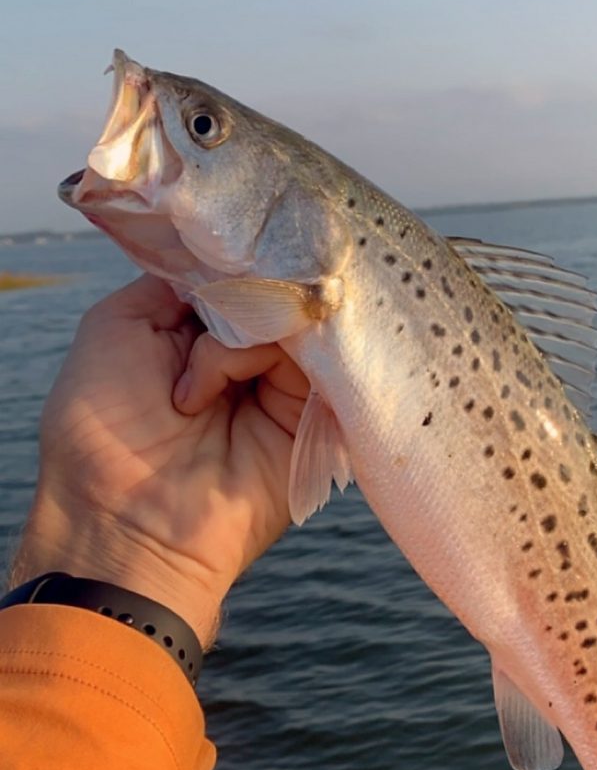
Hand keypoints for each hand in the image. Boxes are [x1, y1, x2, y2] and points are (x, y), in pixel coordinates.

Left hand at [12, 274, 307, 645]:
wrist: (123, 523)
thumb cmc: (100, 428)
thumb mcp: (120, 324)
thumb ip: (179, 281)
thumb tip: (238, 262)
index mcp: (198, 336)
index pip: (240, 273)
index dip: (237, 256)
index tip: (227, 246)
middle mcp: (244, 361)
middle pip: (277, 294)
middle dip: (250, 293)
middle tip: (216, 315)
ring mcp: (280, 393)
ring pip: (299, 324)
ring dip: (245, 340)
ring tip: (198, 388)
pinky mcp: (311, 425)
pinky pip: (323, 368)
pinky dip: (284, 359)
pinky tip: (237, 382)